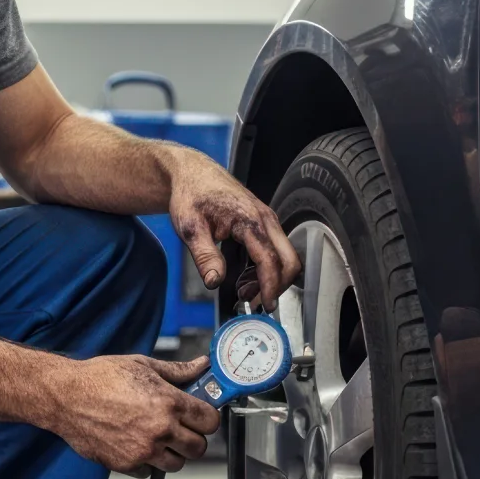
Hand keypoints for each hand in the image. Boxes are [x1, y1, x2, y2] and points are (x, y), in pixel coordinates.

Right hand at [44, 355, 220, 474]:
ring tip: (157, 437)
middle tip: (179, 428)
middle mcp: (160, 430)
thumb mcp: (142, 365)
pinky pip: (150, 472)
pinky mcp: (126, 465)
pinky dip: (147, 462)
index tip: (199, 416)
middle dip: (192, 437)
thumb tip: (201, 365)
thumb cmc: (101, 377)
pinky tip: (135, 443)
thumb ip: (177, 371)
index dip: (207, 418)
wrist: (66, 397)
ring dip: (172, 453)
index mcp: (169, 402)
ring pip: (177, 463)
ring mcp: (144, 451)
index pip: (210, 421)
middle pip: (198, 447)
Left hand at [167, 153, 300, 309]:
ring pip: (285, 256)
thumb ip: (204, 256)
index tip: (264, 306)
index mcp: (250, 220)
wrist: (192, 172)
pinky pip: (276, 250)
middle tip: (255, 303)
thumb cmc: (191, 194)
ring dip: (271, 278)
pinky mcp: (264, 222)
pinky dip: (266, 268)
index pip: (270, 260)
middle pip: (289, 260)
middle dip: (277, 286)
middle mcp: (265, 218)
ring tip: (244, 291)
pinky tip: (246, 277)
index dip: (270, 287)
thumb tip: (214, 282)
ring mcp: (267, 219)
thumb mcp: (190, 228)